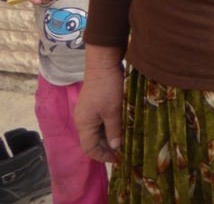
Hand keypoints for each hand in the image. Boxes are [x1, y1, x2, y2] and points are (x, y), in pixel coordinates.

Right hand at [74, 46, 124, 162]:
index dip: (102, 156)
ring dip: (106, 139)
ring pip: (95, 132)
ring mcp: (86, 112)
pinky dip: (106, 129)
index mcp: (84, 124)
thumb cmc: (108, 88)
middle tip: (121, 154)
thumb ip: (113, 130)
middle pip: (91, 141)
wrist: (103, 64)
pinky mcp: (93, 105)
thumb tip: (115, 147)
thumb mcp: (113, 111)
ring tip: (121, 144)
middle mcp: (82, 120)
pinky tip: (118, 129)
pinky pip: (98, 123)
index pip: (89, 148)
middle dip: (105, 149)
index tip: (117, 159)